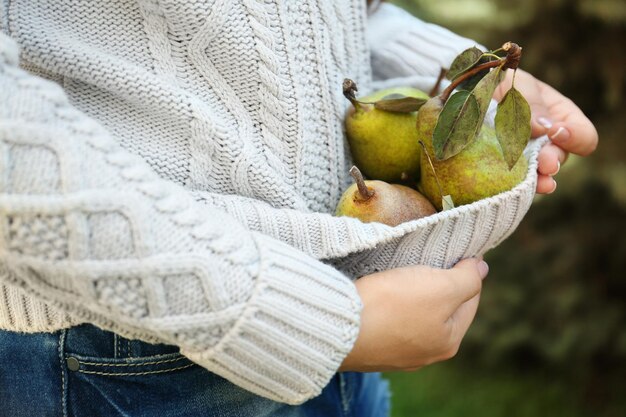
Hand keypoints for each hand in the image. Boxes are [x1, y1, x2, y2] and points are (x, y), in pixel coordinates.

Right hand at [340, 258, 488, 371]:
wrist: (338, 325)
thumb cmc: (392, 305)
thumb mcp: (441, 287)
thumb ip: (468, 279)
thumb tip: (481, 268)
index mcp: (448, 342)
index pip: (470, 297)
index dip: (465, 270)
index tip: (453, 249)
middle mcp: (425, 353)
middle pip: (441, 307)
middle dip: (436, 282)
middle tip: (424, 258)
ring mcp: (395, 352)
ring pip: (413, 313)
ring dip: (410, 293)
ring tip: (400, 272)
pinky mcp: (370, 345)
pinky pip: (388, 319)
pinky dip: (388, 304)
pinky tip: (379, 292)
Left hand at [494, 69, 597, 193]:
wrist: (471, 93)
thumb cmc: (502, 83)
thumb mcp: (518, 85)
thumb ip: (532, 104)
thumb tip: (546, 128)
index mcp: (561, 118)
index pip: (583, 135)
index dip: (575, 138)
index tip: (556, 133)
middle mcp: (548, 142)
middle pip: (560, 158)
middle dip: (552, 160)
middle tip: (545, 163)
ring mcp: (527, 156)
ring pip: (538, 173)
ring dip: (539, 179)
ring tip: (540, 183)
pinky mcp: (506, 166)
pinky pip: (516, 179)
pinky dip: (517, 183)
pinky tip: (517, 188)